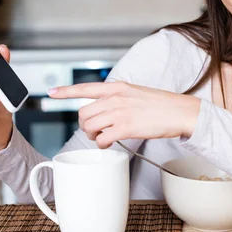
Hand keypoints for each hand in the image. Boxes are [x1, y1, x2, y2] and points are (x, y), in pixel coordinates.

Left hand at [48, 81, 200, 148]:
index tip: (52, 92)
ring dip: (93, 136)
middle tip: (96, 131)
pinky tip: (111, 142)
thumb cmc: (161, 104)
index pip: (85, 88)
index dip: (66, 91)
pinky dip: (102, 144)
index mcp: (117, 87)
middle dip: (85, 125)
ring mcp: (120, 112)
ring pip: (89, 127)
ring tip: (104, 137)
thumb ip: (118, 98)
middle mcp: (115, 98)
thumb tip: (105, 109)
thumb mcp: (136, 92)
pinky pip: (101, 139)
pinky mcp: (126, 127)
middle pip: (83, 113)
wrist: (180, 111)